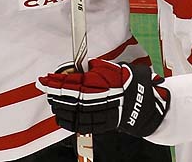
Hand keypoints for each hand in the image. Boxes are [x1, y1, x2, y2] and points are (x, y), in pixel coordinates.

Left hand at [37, 58, 169, 137]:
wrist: (147, 103)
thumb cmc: (130, 82)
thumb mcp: (113, 67)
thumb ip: (96, 67)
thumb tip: (83, 67)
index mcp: (101, 84)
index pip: (72, 82)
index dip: (56, 80)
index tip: (45, 78)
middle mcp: (99, 99)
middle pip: (70, 98)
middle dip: (55, 93)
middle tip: (45, 88)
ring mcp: (102, 113)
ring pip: (74, 113)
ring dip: (60, 107)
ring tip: (52, 101)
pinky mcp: (104, 124)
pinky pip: (83, 125)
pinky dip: (69, 122)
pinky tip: (62, 118)